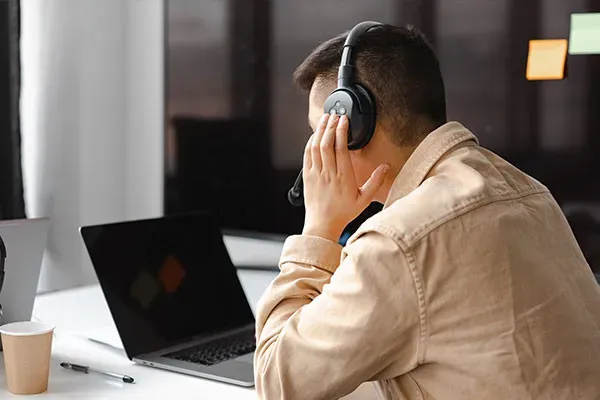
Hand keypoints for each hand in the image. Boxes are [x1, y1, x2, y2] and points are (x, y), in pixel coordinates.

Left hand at [302, 113, 389, 241]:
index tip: (344, 120)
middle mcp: (328, 174)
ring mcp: (316, 174)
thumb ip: (376, 181)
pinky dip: (310, 142)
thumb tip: (385, 167)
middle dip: (331, 125)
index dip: (342, 131)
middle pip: (327, 143)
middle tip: (335, 114)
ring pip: (316, 146)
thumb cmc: (343, 213)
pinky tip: (315, 135)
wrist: (322, 225)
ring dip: (320, 130)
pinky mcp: (307, 176)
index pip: (341, 148)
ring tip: (325, 118)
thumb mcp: (364, 199)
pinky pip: (307, 155)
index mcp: (344, 177)